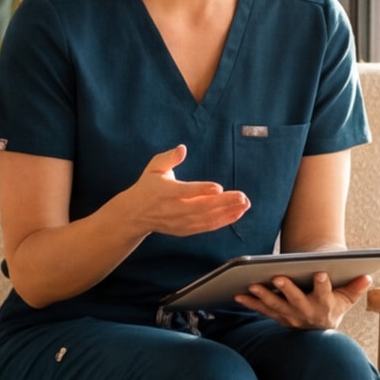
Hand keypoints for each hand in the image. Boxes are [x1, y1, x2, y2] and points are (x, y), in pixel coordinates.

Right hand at [113, 146, 250, 239]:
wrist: (135, 214)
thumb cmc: (148, 186)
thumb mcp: (154, 168)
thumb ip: (169, 158)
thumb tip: (182, 149)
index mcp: (163, 191)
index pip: (184, 191)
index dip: (201, 190)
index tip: (218, 188)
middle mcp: (172, 209)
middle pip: (200, 208)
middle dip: (223, 203)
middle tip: (242, 197)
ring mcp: (179, 222)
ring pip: (206, 219)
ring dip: (227, 213)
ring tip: (244, 205)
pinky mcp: (184, 230)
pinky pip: (206, 227)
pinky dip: (222, 222)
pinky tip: (236, 214)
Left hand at [240, 271, 368, 329]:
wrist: (320, 331)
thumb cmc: (334, 306)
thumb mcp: (347, 299)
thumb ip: (356, 288)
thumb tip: (367, 276)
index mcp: (325, 305)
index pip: (325, 293)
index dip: (323, 284)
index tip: (320, 273)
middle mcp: (306, 312)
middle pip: (296, 300)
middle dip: (287, 289)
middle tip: (277, 277)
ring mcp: (290, 316)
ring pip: (276, 305)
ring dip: (263, 296)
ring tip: (252, 285)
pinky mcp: (278, 317)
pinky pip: (262, 310)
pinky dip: (250, 303)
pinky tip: (237, 295)